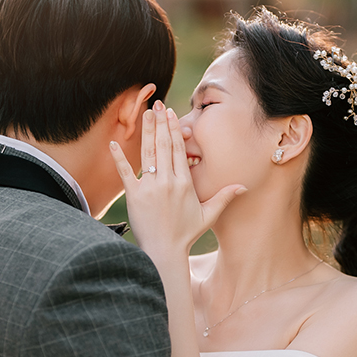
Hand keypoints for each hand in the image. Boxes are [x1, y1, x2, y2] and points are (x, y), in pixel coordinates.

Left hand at [108, 101, 244, 261]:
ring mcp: (150, 187)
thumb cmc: (186, 234)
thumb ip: (224, 197)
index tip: (170, 114)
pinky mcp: (134, 195)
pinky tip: (114, 142)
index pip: (178, 150)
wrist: (164, 251)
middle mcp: (168, 181)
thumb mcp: (208, 214)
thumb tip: (243, 187)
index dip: (174, 130)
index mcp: (185, 183)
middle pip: (163, 146)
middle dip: (160, 123)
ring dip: (146, 132)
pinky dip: (119, 157)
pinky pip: (125, 172)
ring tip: (145, 113)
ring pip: (148, 154)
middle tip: (157, 105)